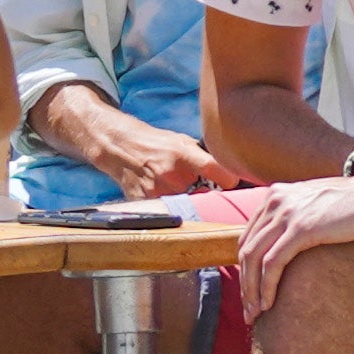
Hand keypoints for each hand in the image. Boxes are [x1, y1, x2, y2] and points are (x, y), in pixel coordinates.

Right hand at [52, 103, 223, 200]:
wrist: (119, 148)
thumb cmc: (156, 144)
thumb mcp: (183, 142)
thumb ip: (205, 158)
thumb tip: (232, 174)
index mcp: (183, 154)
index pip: (218, 171)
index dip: (231, 181)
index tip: (233, 184)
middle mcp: (170, 173)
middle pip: (204, 196)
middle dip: (209, 196)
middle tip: (210, 193)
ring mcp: (156, 190)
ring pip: (187, 206)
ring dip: (190, 203)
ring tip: (184, 191)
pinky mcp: (145, 203)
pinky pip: (168, 212)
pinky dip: (173, 209)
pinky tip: (170, 198)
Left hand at [231, 170, 353, 317]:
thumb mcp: (318, 207)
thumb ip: (300, 219)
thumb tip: (292, 246)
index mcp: (277, 195)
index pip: (250, 237)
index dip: (247, 268)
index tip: (252, 292)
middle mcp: (276, 201)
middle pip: (247, 249)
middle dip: (245, 283)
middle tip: (249, 310)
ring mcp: (287, 213)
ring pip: (254, 258)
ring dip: (252, 290)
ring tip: (257, 313)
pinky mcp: (301, 229)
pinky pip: (273, 263)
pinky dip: (267, 286)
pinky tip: (269, 304)